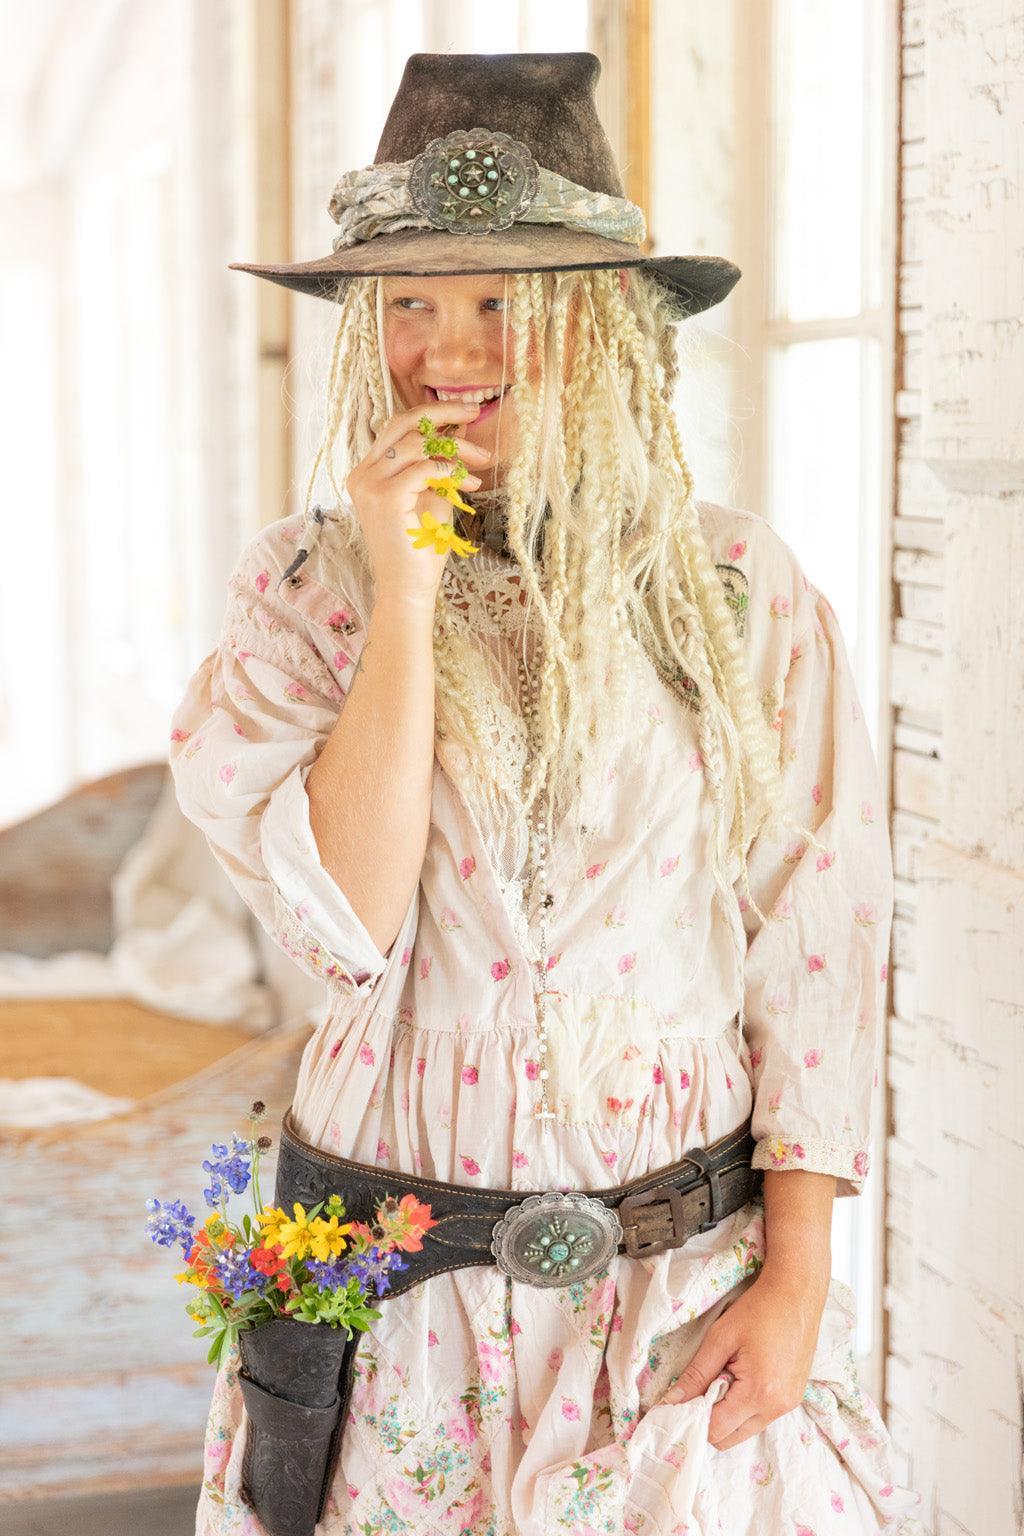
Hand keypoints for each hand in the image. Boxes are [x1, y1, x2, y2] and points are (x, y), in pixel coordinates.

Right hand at [345, 399, 492, 602]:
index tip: (465, 413)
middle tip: (473, 412)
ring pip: (416, 443)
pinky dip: (451, 470)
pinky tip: (469, 482)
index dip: (432, 415)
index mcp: (368, 471)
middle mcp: (362, 474)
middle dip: (441, 411)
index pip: (398, 427)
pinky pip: (424, 468)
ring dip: (456, 449)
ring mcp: (369, 485)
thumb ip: (440, 462)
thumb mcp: (433, 494)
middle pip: (401, 422)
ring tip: (481, 462)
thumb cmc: (420, 548)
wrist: (408, 588)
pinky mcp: (384, 498)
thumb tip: (459, 428)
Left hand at [658, 1264, 829, 1449]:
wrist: (796, 1294)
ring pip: (745, 1431)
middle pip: (730, 1439)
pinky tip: (739, 1379)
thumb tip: (671, 1401)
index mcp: (759, 1393)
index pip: (716, 1430)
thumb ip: (695, 1374)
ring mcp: (788, 1406)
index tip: (679, 1402)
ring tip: (722, 1378)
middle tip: (699, 1389)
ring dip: (727, 1415)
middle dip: (709, 1420)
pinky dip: (743, 1408)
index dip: (692, 1418)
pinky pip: (760, 1418)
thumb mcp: (720, 1338)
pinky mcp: (793, 1399)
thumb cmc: (758, 1310)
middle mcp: (777, 1408)